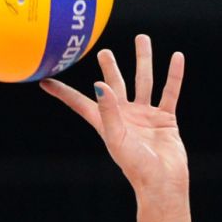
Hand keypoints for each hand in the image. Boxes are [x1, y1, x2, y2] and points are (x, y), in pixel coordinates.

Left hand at [40, 35, 187, 204]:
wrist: (163, 183)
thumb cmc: (136, 166)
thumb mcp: (117, 138)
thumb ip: (109, 111)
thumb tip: (99, 84)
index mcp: (104, 122)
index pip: (79, 102)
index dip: (62, 92)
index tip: (45, 80)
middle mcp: (123, 115)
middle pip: (114, 84)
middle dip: (110, 67)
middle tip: (103, 51)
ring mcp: (144, 116)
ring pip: (144, 81)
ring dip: (143, 60)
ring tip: (142, 39)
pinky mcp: (164, 118)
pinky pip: (169, 91)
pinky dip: (173, 75)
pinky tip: (176, 57)